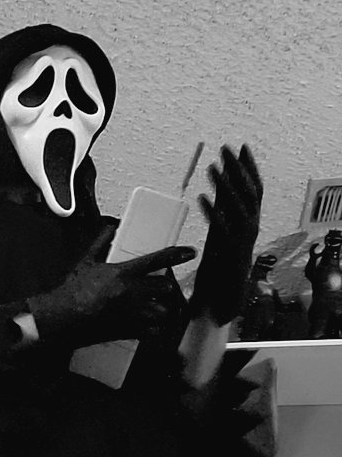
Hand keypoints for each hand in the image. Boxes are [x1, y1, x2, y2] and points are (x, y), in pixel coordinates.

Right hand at [27, 224, 195, 345]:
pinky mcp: (130, 330)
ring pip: (162, 310)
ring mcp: (133, 313)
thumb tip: (109, 230)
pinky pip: (153, 331)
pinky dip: (154, 329)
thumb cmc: (72, 292)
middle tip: (160, 287)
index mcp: (124, 273)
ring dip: (161, 308)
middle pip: (165, 287)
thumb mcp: (86, 262)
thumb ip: (100, 243)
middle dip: (165, 287)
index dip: (177, 255)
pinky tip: (149, 326)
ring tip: (154, 307)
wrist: (64, 317)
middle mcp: (133, 292)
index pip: (158, 260)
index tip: (190, 252)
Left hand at [190, 144, 262, 325]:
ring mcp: (241, 244)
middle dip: (238, 169)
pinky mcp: (229, 257)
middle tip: (226, 148)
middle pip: (249, 194)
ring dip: (225, 186)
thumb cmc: (217, 274)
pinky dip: (213, 213)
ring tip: (212, 167)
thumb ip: (219, 215)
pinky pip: (222, 231)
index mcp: (246, 226)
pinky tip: (203, 198)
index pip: (253, 191)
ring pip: (239, 208)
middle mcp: (249, 232)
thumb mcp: (218, 237)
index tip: (241, 148)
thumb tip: (215, 191)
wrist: (218, 308)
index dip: (249, 168)